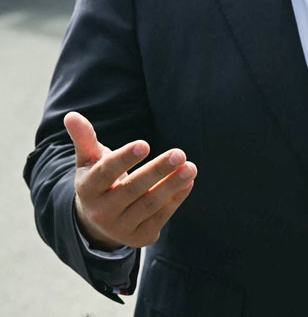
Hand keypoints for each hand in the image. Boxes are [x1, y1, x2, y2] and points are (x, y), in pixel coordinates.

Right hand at [65, 112, 196, 250]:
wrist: (98, 223)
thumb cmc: (98, 182)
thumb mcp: (89, 162)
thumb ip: (84, 139)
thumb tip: (72, 116)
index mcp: (88, 188)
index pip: (106, 172)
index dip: (125, 158)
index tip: (145, 144)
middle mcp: (101, 211)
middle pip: (132, 189)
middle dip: (157, 170)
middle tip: (179, 153)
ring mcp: (121, 227)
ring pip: (150, 204)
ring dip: (172, 185)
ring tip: (191, 167)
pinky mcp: (139, 237)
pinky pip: (161, 216)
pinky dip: (177, 199)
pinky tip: (189, 182)